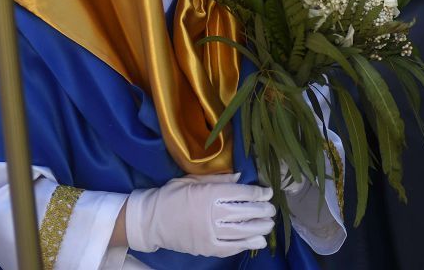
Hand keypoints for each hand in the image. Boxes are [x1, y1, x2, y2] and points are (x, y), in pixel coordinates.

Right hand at [125, 173, 274, 256]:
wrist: (151, 220)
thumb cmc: (172, 195)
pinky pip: (230, 248)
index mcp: (208, 194)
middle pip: (245, 212)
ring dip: (259, 228)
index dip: (258, 193)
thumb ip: (217, 179)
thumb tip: (240, 176)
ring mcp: (209, 233)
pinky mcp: (206, 248)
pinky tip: (257, 241)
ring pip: (241, 231)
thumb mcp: (192, 180)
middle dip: (262, 211)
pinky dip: (245, 244)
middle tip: (272, 209)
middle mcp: (211, 214)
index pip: (241, 194)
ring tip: (269, 225)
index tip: (268, 192)